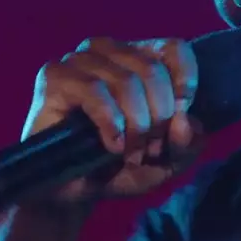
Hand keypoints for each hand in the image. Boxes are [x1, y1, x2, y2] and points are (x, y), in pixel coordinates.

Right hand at [20, 36, 204, 205]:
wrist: (68, 193)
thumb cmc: (115, 168)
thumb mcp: (164, 162)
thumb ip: (185, 144)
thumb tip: (185, 122)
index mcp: (136, 57)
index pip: (173, 48)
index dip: (183, 84)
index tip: (178, 121)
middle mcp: (107, 51)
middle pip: (152, 69)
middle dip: (158, 118)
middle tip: (148, 150)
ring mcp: (78, 60)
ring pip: (126, 81)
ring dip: (135, 125)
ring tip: (129, 153)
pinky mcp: (55, 77)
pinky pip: (95, 91)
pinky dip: (111, 123)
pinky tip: (111, 146)